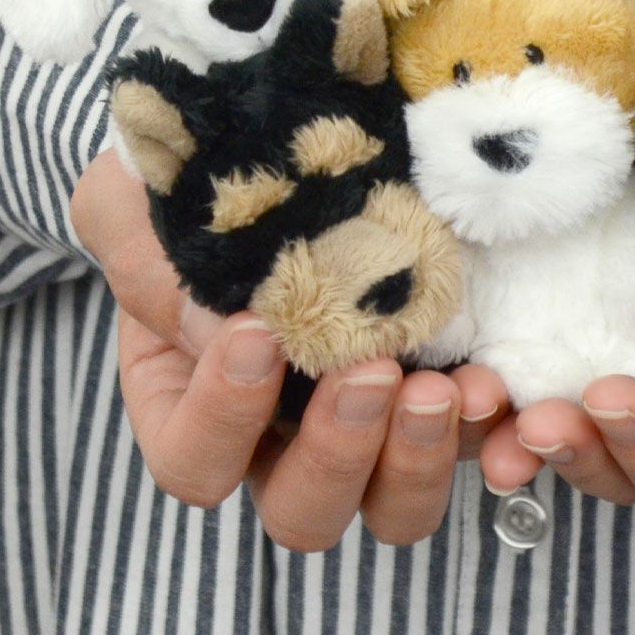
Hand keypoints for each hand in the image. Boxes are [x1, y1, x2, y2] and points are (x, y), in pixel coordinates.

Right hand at [72, 149, 509, 548]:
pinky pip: (471, 435)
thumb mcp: (142, 204)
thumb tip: (229, 337)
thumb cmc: (191, 174)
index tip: (256, 334)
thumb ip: (159, 271)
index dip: (223, 419)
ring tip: (443, 388)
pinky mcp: (440, 382)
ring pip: (394, 500)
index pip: (196, 462)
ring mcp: (372, 416)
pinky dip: (484, 426)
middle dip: (339, 454)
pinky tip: (492, 382)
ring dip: (418, 457)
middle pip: (304, 510)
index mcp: (196, 402)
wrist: (277, 124)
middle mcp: (283, 431)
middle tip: (369, 373)